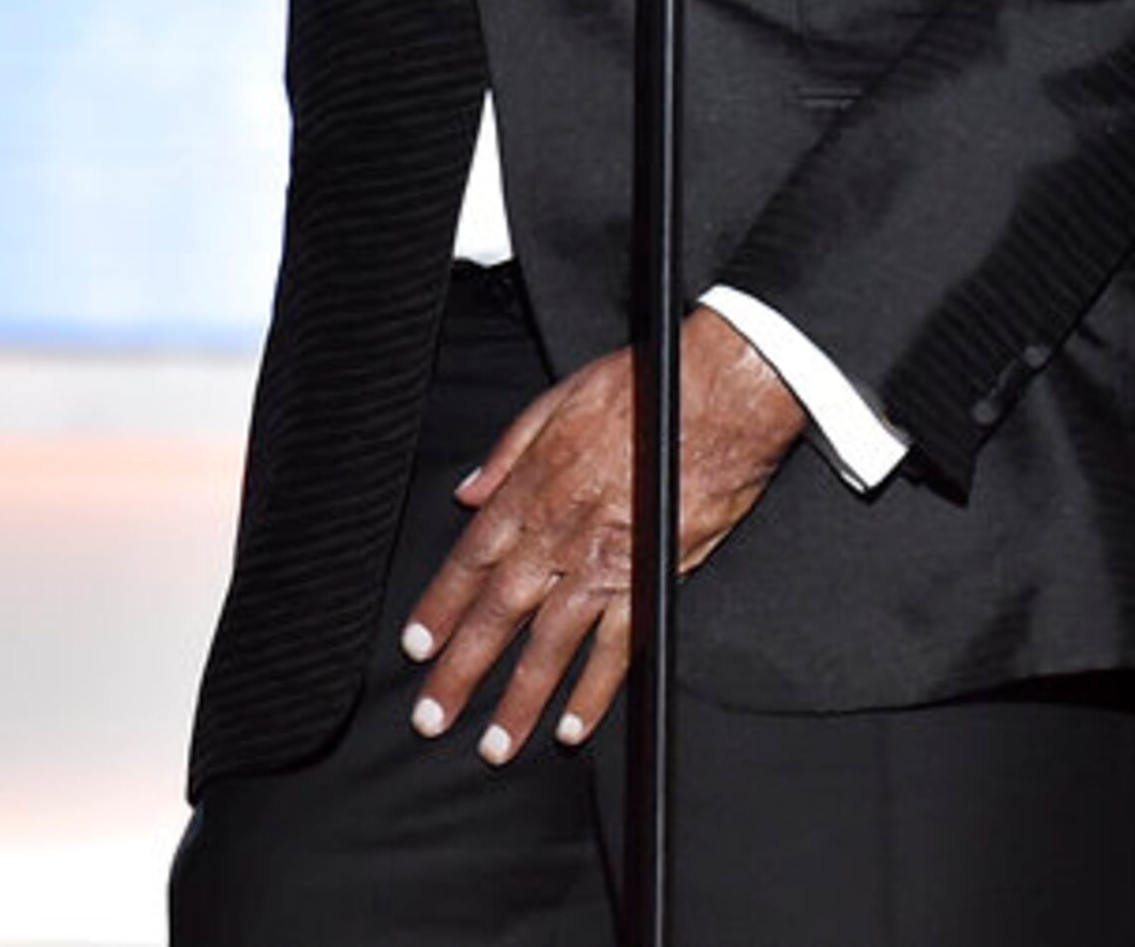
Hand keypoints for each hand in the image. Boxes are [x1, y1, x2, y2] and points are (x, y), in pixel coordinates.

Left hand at [399, 305, 807, 766]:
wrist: (718, 400)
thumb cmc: (646, 390)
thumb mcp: (558, 398)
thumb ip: (509, 450)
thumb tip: (470, 489)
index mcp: (532, 489)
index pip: (469, 561)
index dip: (440, 608)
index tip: (416, 647)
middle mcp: (558, 534)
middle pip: (497, 614)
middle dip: (460, 672)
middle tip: (433, 718)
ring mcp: (604, 564)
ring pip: (549, 644)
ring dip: (520, 700)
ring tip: (496, 745)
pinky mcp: (651, 581)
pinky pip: (616, 648)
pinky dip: (594, 691)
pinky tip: (573, 726)